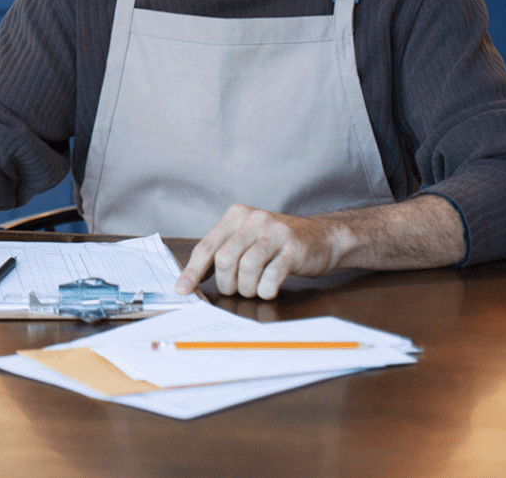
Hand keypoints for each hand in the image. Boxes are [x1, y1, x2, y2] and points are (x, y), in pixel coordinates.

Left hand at [174, 203, 345, 300]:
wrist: (323, 237)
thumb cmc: (278, 242)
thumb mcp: (247, 238)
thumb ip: (223, 252)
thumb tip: (192, 278)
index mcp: (236, 215)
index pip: (206, 246)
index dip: (192, 271)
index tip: (182, 290)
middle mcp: (253, 219)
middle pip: (224, 259)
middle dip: (226, 283)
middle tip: (234, 290)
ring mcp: (275, 233)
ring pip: (246, 268)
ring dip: (246, 288)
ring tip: (252, 290)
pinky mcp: (295, 249)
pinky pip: (271, 276)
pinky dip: (265, 290)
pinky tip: (268, 289)